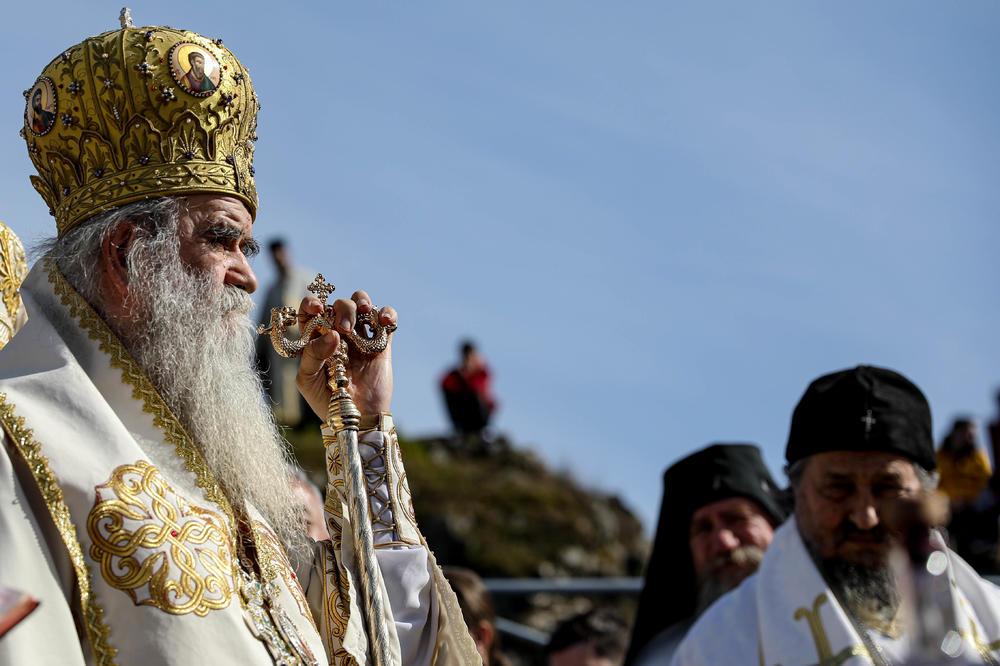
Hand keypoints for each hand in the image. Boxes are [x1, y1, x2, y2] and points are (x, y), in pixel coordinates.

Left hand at [295, 289, 396, 421]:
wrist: (356, 418)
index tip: (316, 307)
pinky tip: (384, 322)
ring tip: (364, 313)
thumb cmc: (326, 401)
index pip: (310, 312)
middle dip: (342, 308)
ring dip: (362, 301)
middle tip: (344, 328)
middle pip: (339, 305)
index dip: (311, 303)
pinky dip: (387, 313)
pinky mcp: (381, 344)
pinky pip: (386, 319)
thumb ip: (313, 355)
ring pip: (361, 304)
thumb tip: (332, 334)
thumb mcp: (308, 380)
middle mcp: (338, 334)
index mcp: (316, 339)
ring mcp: (360, 338)